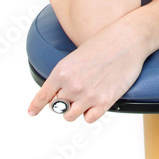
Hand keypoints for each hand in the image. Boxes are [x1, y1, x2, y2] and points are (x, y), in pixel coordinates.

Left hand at [27, 25, 146, 122]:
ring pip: (70, 116)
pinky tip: (96, 102)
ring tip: (85, 99)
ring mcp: (88, 95)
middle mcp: (72, 85)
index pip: (43, 96)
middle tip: (75, 93)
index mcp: (61, 71)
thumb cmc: (104, 43)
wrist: (127, 40)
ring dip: (75, 109)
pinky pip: (88, 118)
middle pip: (57, 106)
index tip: (31, 112)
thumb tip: (60, 94)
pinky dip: (90, 113)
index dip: (36, 106)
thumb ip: (65, 75)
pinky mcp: (104, 101)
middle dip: (64, 101)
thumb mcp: (76, 56)